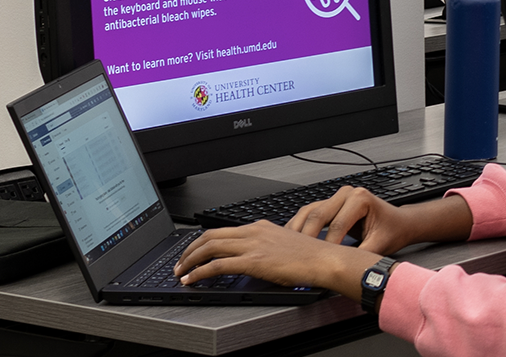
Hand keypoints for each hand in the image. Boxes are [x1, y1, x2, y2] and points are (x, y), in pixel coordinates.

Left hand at [173, 221, 381, 299]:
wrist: (325, 260)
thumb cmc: (312, 256)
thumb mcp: (285, 245)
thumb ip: (267, 248)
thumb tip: (254, 258)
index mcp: (261, 227)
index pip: (223, 230)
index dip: (203, 241)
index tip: (194, 252)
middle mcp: (254, 231)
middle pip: (210, 235)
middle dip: (189, 250)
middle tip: (180, 262)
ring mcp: (253, 245)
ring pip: (210, 247)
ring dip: (190, 260)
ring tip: (181, 272)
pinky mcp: (254, 261)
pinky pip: (218, 264)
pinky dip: (200, 272)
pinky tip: (193, 279)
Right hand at [287, 186, 410, 254]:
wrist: (399, 223)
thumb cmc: (392, 231)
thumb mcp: (379, 245)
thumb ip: (360, 257)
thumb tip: (342, 271)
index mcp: (360, 199)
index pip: (337, 225)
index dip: (328, 246)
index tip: (320, 263)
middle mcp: (347, 193)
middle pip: (318, 215)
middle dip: (307, 238)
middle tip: (299, 257)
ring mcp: (336, 196)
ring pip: (309, 212)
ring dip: (298, 231)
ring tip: (290, 249)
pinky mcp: (329, 203)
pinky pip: (308, 212)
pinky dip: (299, 226)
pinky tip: (292, 239)